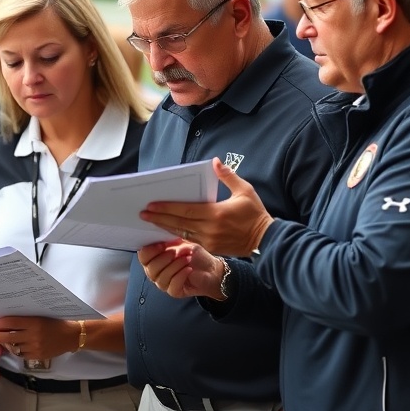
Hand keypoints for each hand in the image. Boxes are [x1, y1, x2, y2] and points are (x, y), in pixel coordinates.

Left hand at [0, 316, 76, 360]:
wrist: (71, 336)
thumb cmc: (56, 322)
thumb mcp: (41, 316)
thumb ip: (25, 319)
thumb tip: (6, 319)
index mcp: (34, 322)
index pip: (11, 323)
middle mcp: (33, 335)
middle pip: (8, 337)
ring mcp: (35, 347)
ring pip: (14, 347)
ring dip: (5, 344)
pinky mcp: (37, 356)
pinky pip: (21, 354)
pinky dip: (16, 350)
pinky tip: (13, 347)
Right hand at [137, 241, 226, 298]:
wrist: (211, 269)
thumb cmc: (194, 255)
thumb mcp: (181, 242)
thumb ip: (168, 239)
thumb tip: (160, 231)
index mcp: (153, 258)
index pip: (143, 257)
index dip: (151, 251)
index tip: (162, 244)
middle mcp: (155, 272)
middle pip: (150, 268)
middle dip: (164, 258)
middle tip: (176, 251)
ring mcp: (164, 283)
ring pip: (161, 277)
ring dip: (175, 266)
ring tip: (187, 258)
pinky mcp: (174, 291)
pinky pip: (172, 285)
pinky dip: (181, 276)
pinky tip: (189, 269)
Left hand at [140, 158, 272, 256]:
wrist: (266, 240)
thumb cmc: (255, 214)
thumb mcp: (245, 191)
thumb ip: (228, 176)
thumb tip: (215, 162)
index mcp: (215, 214)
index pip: (185, 210)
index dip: (167, 208)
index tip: (152, 205)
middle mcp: (209, 229)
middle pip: (178, 223)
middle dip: (159, 218)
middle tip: (143, 214)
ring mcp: (209, 240)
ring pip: (181, 232)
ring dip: (165, 226)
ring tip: (150, 221)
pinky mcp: (210, 247)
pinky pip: (189, 239)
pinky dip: (177, 234)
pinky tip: (167, 229)